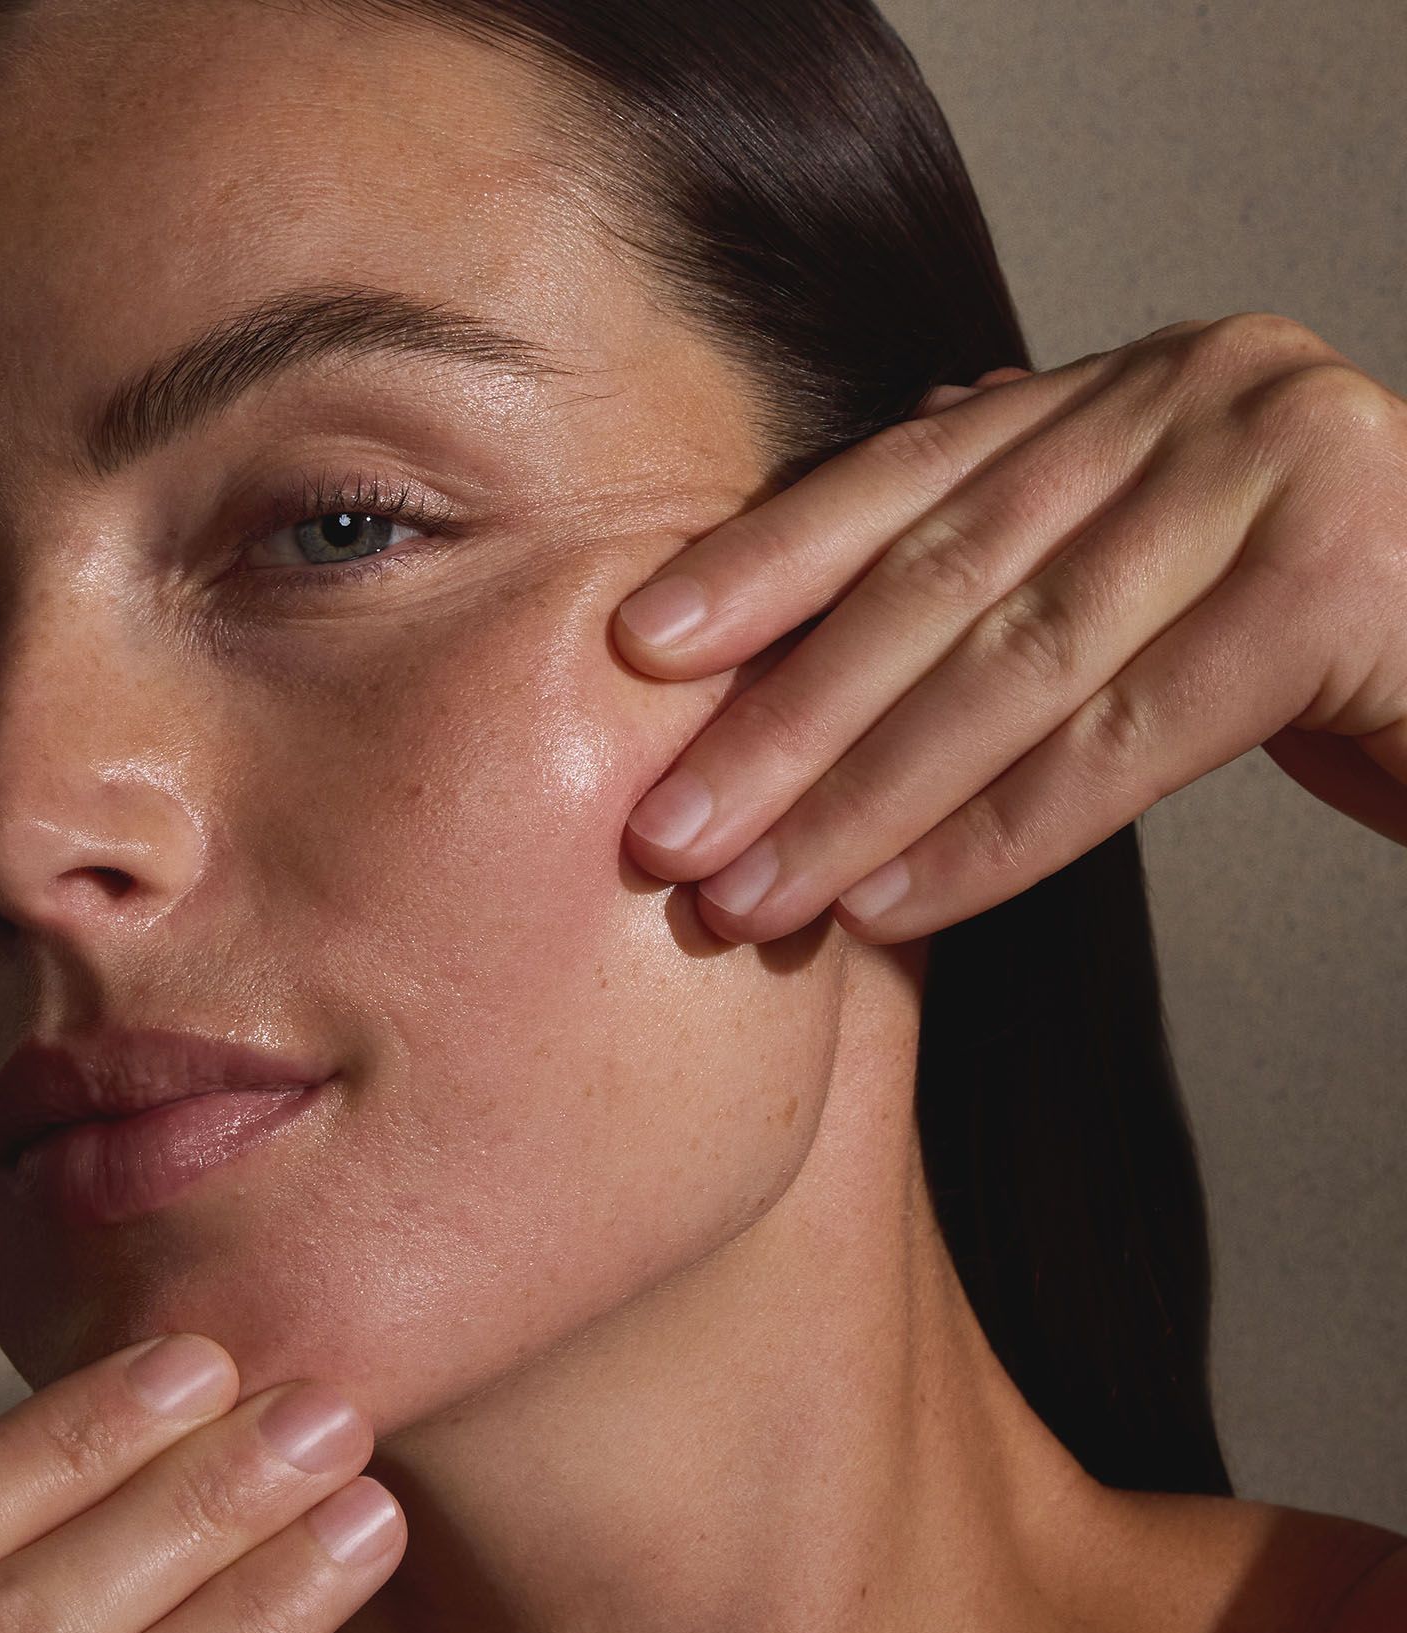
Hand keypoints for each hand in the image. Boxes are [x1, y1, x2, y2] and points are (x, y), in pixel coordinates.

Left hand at [610, 312, 1406, 944]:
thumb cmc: (1314, 641)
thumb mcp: (1142, 577)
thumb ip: (1012, 554)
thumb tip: (823, 577)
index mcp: (1127, 387)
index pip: (906, 479)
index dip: (759, 564)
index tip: (635, 652)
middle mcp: (1196, 391)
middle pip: (938, 580)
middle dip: (782, 719)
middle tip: (664, 830)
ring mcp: (1277, 467)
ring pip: (1014, 665)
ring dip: (857, 801)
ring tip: (746, 898)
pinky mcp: (1348, 580)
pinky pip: (1125, 738)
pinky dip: (994, 836)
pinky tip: (889, 906)